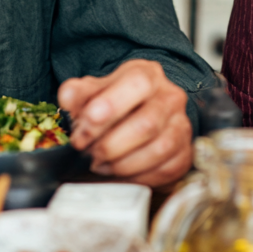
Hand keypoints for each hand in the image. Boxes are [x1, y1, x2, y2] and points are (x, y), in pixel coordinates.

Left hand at [57, 60, 191, 186]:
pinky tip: (118, 173)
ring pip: (158, 150)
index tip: (85, 126)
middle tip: (87, 151)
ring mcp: (181, 126)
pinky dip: (137, 177)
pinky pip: (165, 170)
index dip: (110, 106)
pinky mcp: (184, 153)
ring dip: (122, 163)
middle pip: (146, 124)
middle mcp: (170, 97)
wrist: (141, 115)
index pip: (137, 84)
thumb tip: (68, 97)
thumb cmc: (116, 103)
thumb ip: (79, 93)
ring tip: (100, 163)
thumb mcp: (95, 91)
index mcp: (147, 74)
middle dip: (110, 144)